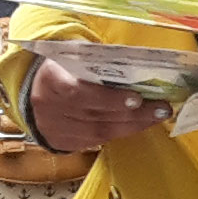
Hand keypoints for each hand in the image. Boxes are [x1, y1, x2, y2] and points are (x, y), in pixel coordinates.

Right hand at [24, 61, 168, 149]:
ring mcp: (54, 128)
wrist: (36, 92)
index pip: (78, 92)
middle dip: (133, 114)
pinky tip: (139, 124)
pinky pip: (96, 141)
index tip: (137, 98)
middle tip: (162, 108)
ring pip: (99, 132)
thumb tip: (138, 62)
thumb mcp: (73, 55)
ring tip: (157, 116)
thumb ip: (97, 59)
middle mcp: (49, 107)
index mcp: (50, 79)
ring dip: (133, 125)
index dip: (108, 98)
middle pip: (95, 115)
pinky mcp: (62, 143)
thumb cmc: (63, 69)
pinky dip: (120, 132)